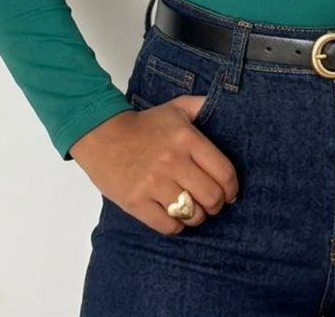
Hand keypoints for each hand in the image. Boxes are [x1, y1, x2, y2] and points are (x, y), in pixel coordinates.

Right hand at [69, 94, 239, 234]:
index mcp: (187, 139)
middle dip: (216, 204)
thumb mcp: (177, 107)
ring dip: (196, 216)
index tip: (230, 193)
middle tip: (212, 203)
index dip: (232, 188)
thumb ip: (203, 106)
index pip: (224, 172)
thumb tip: (229, 108)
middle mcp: (173, 162)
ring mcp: (154, 184)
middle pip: (211, 197)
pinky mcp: (136, 202)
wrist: (102, 134)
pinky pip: (167, 226)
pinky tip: (174, 217)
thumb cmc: (144, 124)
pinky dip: (176, 227)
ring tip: (192, 210)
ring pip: (191, 214)